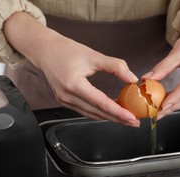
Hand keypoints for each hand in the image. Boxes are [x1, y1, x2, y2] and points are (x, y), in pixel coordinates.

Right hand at [4, 12, 139, 126]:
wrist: (45, 50)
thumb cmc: (66, 50)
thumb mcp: (93, 55)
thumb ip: (115, 66)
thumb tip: (132, 78)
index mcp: (74, 85)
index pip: (101, 103)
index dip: (118, 112)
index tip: (132, 118)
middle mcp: (67, 97)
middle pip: (97, 113)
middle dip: (117, 119)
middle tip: (134, 122)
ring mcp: (64, 101)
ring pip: (91, 114)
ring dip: (109, 118)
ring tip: (126, 118)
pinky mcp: (64, 102)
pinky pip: (85, 111)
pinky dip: (99, 113)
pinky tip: (111, 112)